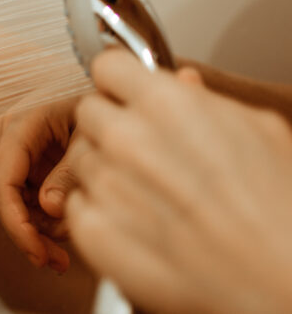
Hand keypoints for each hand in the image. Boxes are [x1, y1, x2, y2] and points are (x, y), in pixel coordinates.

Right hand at [0, 92, 86, 272]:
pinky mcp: (28, 160)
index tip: (36, 252)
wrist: (109, 87)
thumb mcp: (91, 136)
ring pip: (14, 201)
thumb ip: (70, 172)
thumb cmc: (101, 100)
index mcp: (19, 125)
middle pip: (5, 197)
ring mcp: (16, 149)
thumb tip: (49, 208)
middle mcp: (9, 136)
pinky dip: (42, 219)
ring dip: (36, 230)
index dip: (16, 224)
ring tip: (64, 253)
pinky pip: (26, 196)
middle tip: (55, 261)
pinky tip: (62, 234)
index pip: (2, 183)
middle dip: (28, 233)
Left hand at [68, 50, 291, 313]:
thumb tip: (183, 83)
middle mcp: (127, 139)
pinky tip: (139, 222)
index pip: (108, 66)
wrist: (282, 282)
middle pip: (88, 112)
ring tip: (151, 194)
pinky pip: (76, 205)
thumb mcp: (260, 132)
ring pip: (80, 158)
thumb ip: (207, 101)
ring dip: (105, 170)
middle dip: (111, 125)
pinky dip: (99, 212)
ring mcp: (107, 185)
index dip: (120, 81)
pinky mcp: (94, 230)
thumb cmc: (282, 211)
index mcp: (166, 104)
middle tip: (145, 152)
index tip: (126, 93)